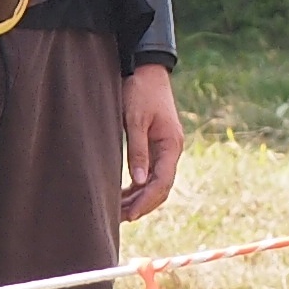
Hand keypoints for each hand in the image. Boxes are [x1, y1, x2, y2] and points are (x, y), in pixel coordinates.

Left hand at [121, 64, 184, 223]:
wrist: (146, 69)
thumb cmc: (140, 91)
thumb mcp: (135, 120)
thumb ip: (137, 151)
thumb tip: (138, 183)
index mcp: (171, 144)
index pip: (162, 182)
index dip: (146, 201)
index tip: (130, 215)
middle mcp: (172, 150)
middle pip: (161, 187)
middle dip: (142, 204)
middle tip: (119, 219)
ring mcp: (164, 149)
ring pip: (155, 183)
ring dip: (138, 198)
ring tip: (117, 211)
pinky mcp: (155, 146)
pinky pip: (150, 173)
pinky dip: (137, 186)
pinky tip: (122, 195)